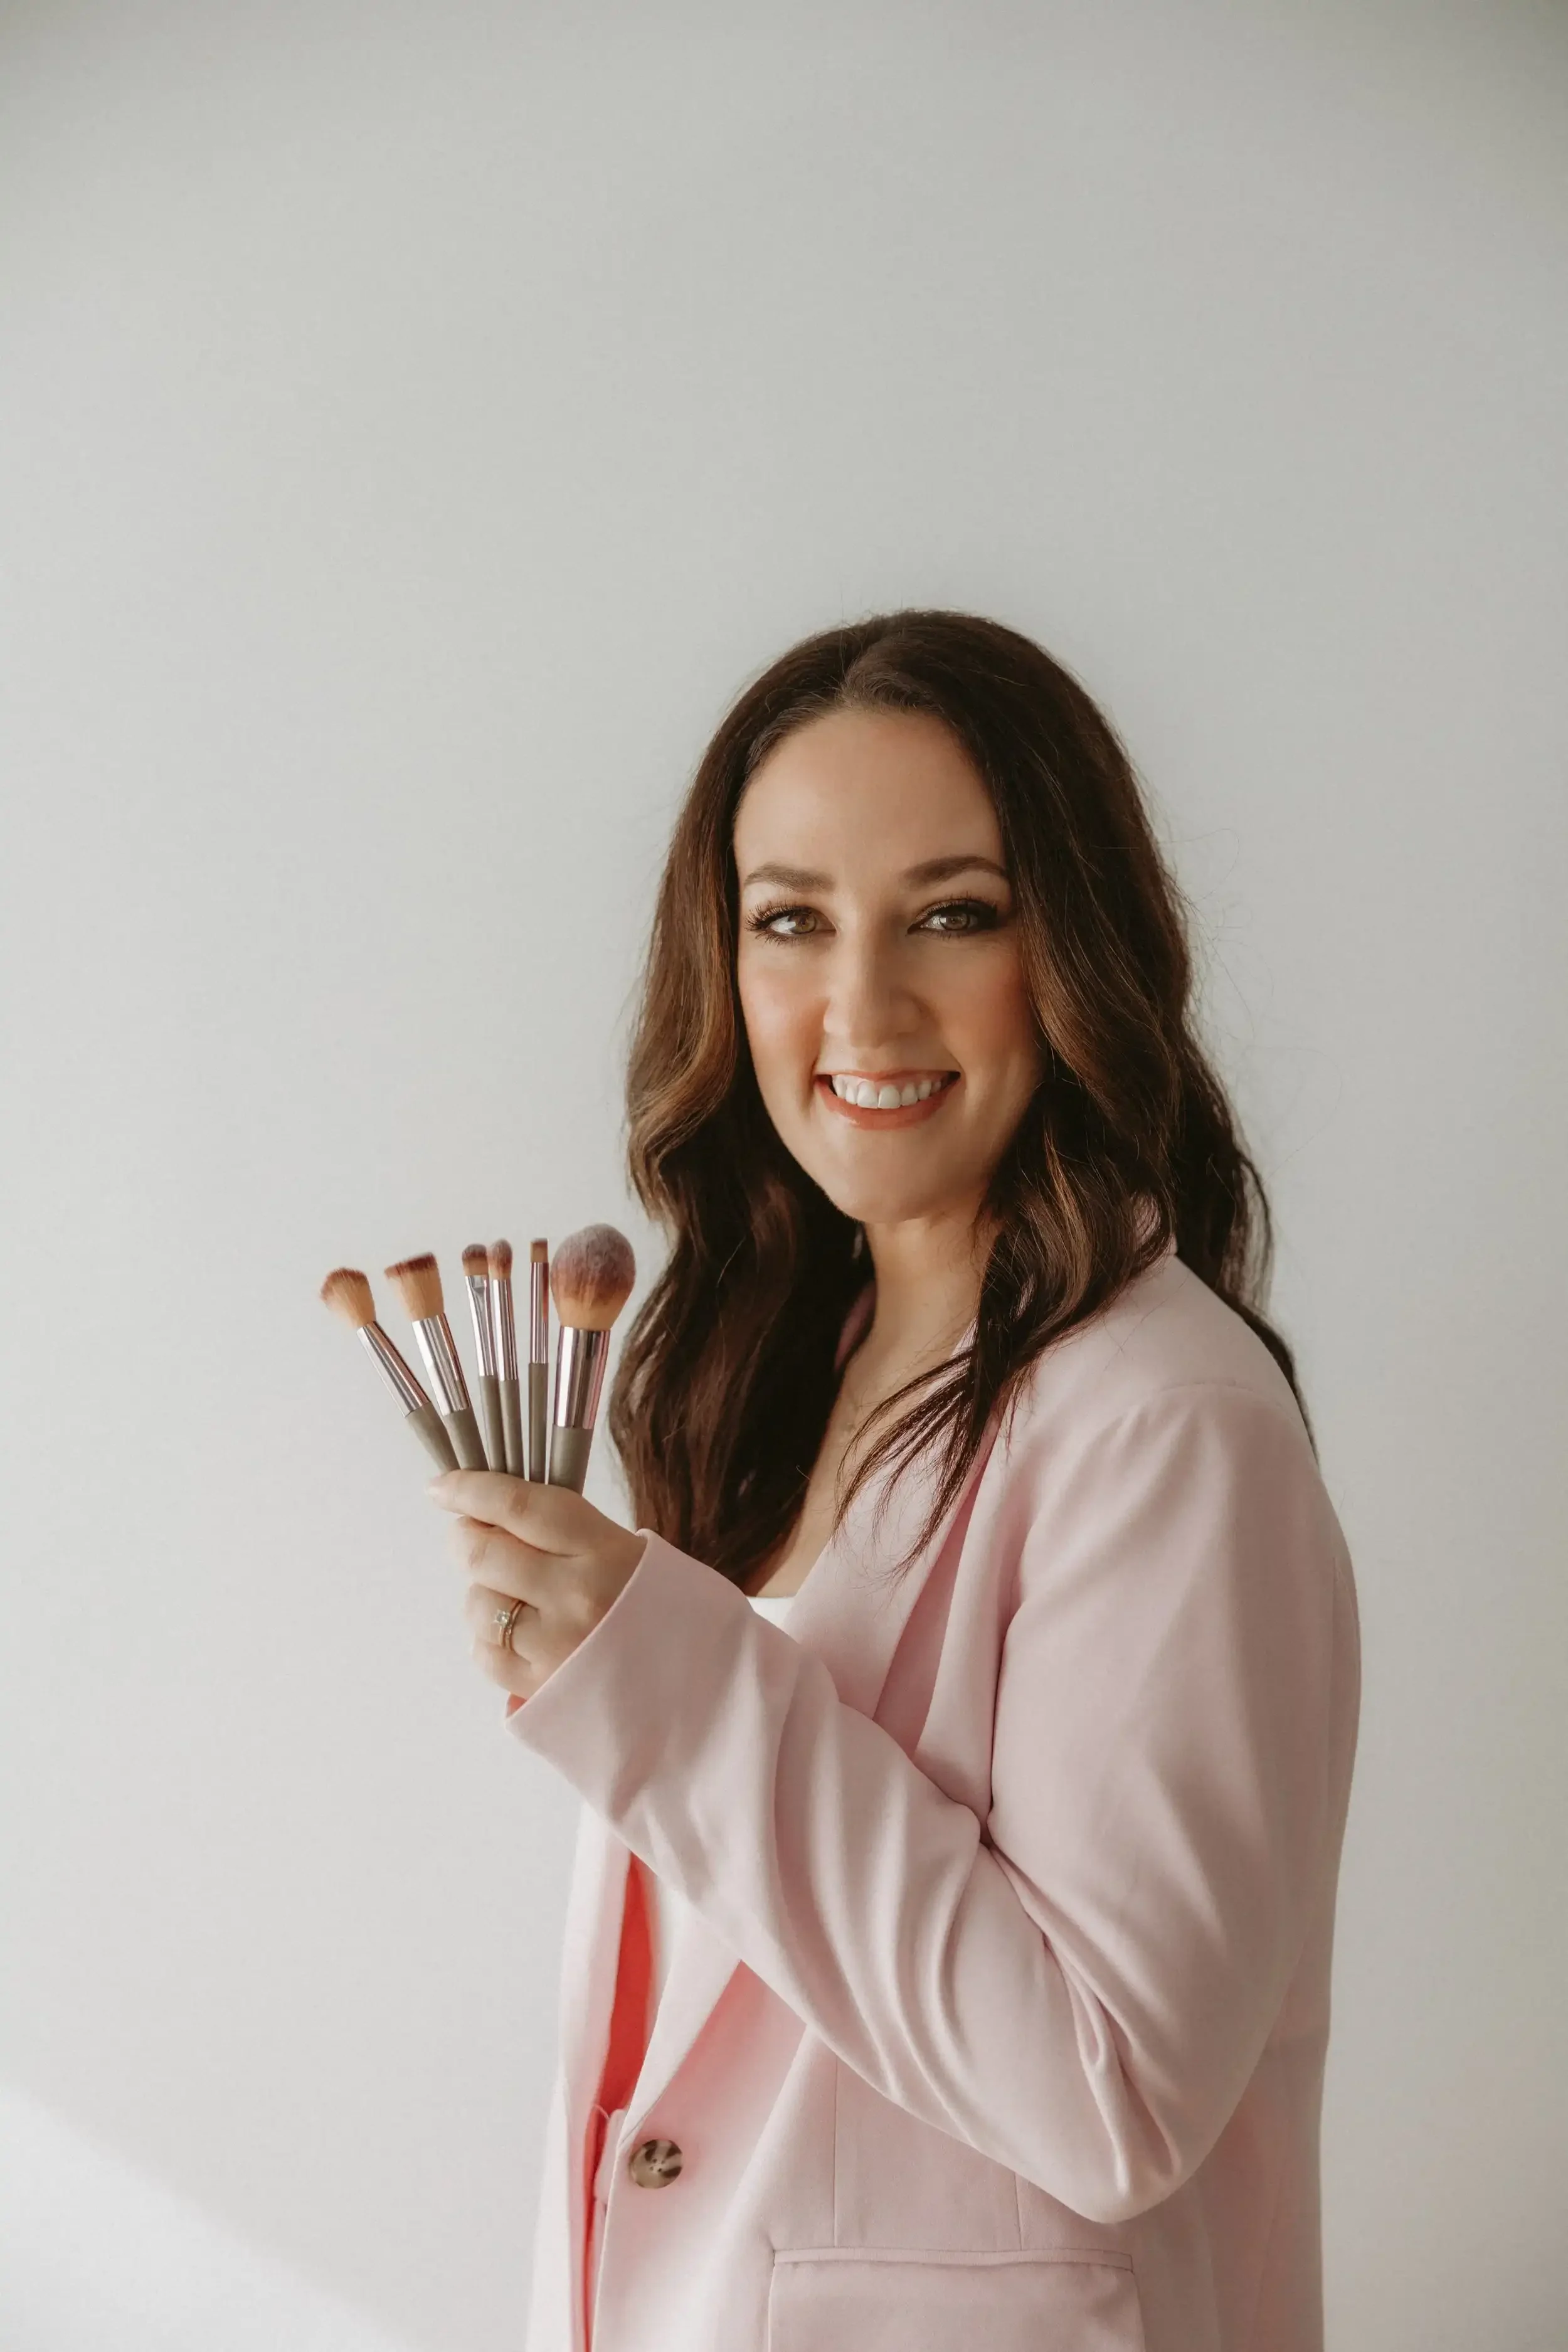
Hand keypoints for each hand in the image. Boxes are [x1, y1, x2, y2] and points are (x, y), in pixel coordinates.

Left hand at [426, 1471, 646, 1703]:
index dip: (468, 1489)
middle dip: (465, 1539)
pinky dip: (489, 1639)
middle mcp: (574, 1596)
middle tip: (471, 1536)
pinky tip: (518, 1635)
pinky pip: (484, 1654)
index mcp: (602, 1550)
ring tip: (513, 1596)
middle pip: (482, 1554)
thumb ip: (566, 1532)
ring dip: (481, 1594)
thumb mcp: (631, 1551)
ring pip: (477, 1605)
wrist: (706, 1688)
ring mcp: (555, 1646)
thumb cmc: (665, 1611)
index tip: (442, 1487)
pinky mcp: (541, 1690)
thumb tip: (492, 1514)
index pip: (516, 1505)